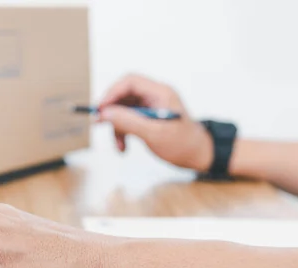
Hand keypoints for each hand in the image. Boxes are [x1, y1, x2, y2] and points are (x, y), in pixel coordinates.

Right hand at [99, 74, 213, 171]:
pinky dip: (123, 133)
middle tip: (99, 124)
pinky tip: (124, 147)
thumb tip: (104, 113)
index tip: (100, 109)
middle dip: (112, 112)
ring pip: (124, 110)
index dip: (112, 93)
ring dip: (117, 127)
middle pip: (124, 95)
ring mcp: (151, 107)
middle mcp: (155, 96)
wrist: (198, 156)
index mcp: (160, 93)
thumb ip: (128, 122)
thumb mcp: (153, 134)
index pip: (130, 82)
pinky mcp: (148, 118)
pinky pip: (129, 121)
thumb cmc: (182, 144)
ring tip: (119, 146)